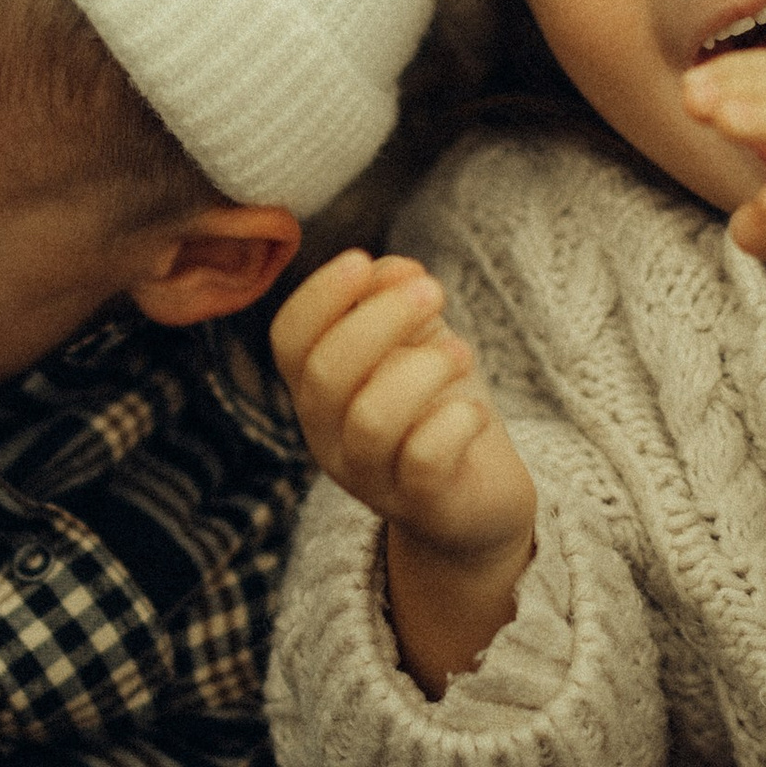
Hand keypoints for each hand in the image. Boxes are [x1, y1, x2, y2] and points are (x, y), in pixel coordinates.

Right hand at [272, 249, 538, 691]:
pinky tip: (472, 412)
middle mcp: (329, 438)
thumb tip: (392, 269)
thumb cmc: (438, 409)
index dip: (319, 296)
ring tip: (462, 353)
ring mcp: (371, 479)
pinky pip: (424, 460)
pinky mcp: (422, 506)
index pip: (289, 340)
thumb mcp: (417, 342)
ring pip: (372, 419)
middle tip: (433, 290)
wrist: (476, 503)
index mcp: (317, 391)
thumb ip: (396, 298)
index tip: (363, 260)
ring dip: (422, 369)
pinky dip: (455, 421)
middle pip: (326, 374)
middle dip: (382, 318)